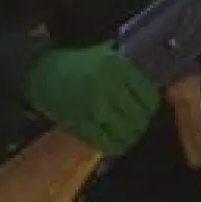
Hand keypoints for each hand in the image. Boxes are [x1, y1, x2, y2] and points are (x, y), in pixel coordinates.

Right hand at [25, 45, 158, 155]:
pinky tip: (115, 142)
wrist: (43, 73)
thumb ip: (130, 70)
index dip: (150, 105)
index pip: (147, 95)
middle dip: (140, 122)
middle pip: (138, 115)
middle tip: (137, 122)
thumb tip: (157, 84)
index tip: (147, 107)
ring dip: (129, 136)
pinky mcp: (80, 123)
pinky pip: (106, 142)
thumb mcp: (106, 56)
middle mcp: (106, 84)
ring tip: (128, 133)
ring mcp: (93, 105)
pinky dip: (114, 145)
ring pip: (125, 131)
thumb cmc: (79, 64)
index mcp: (116, 65)